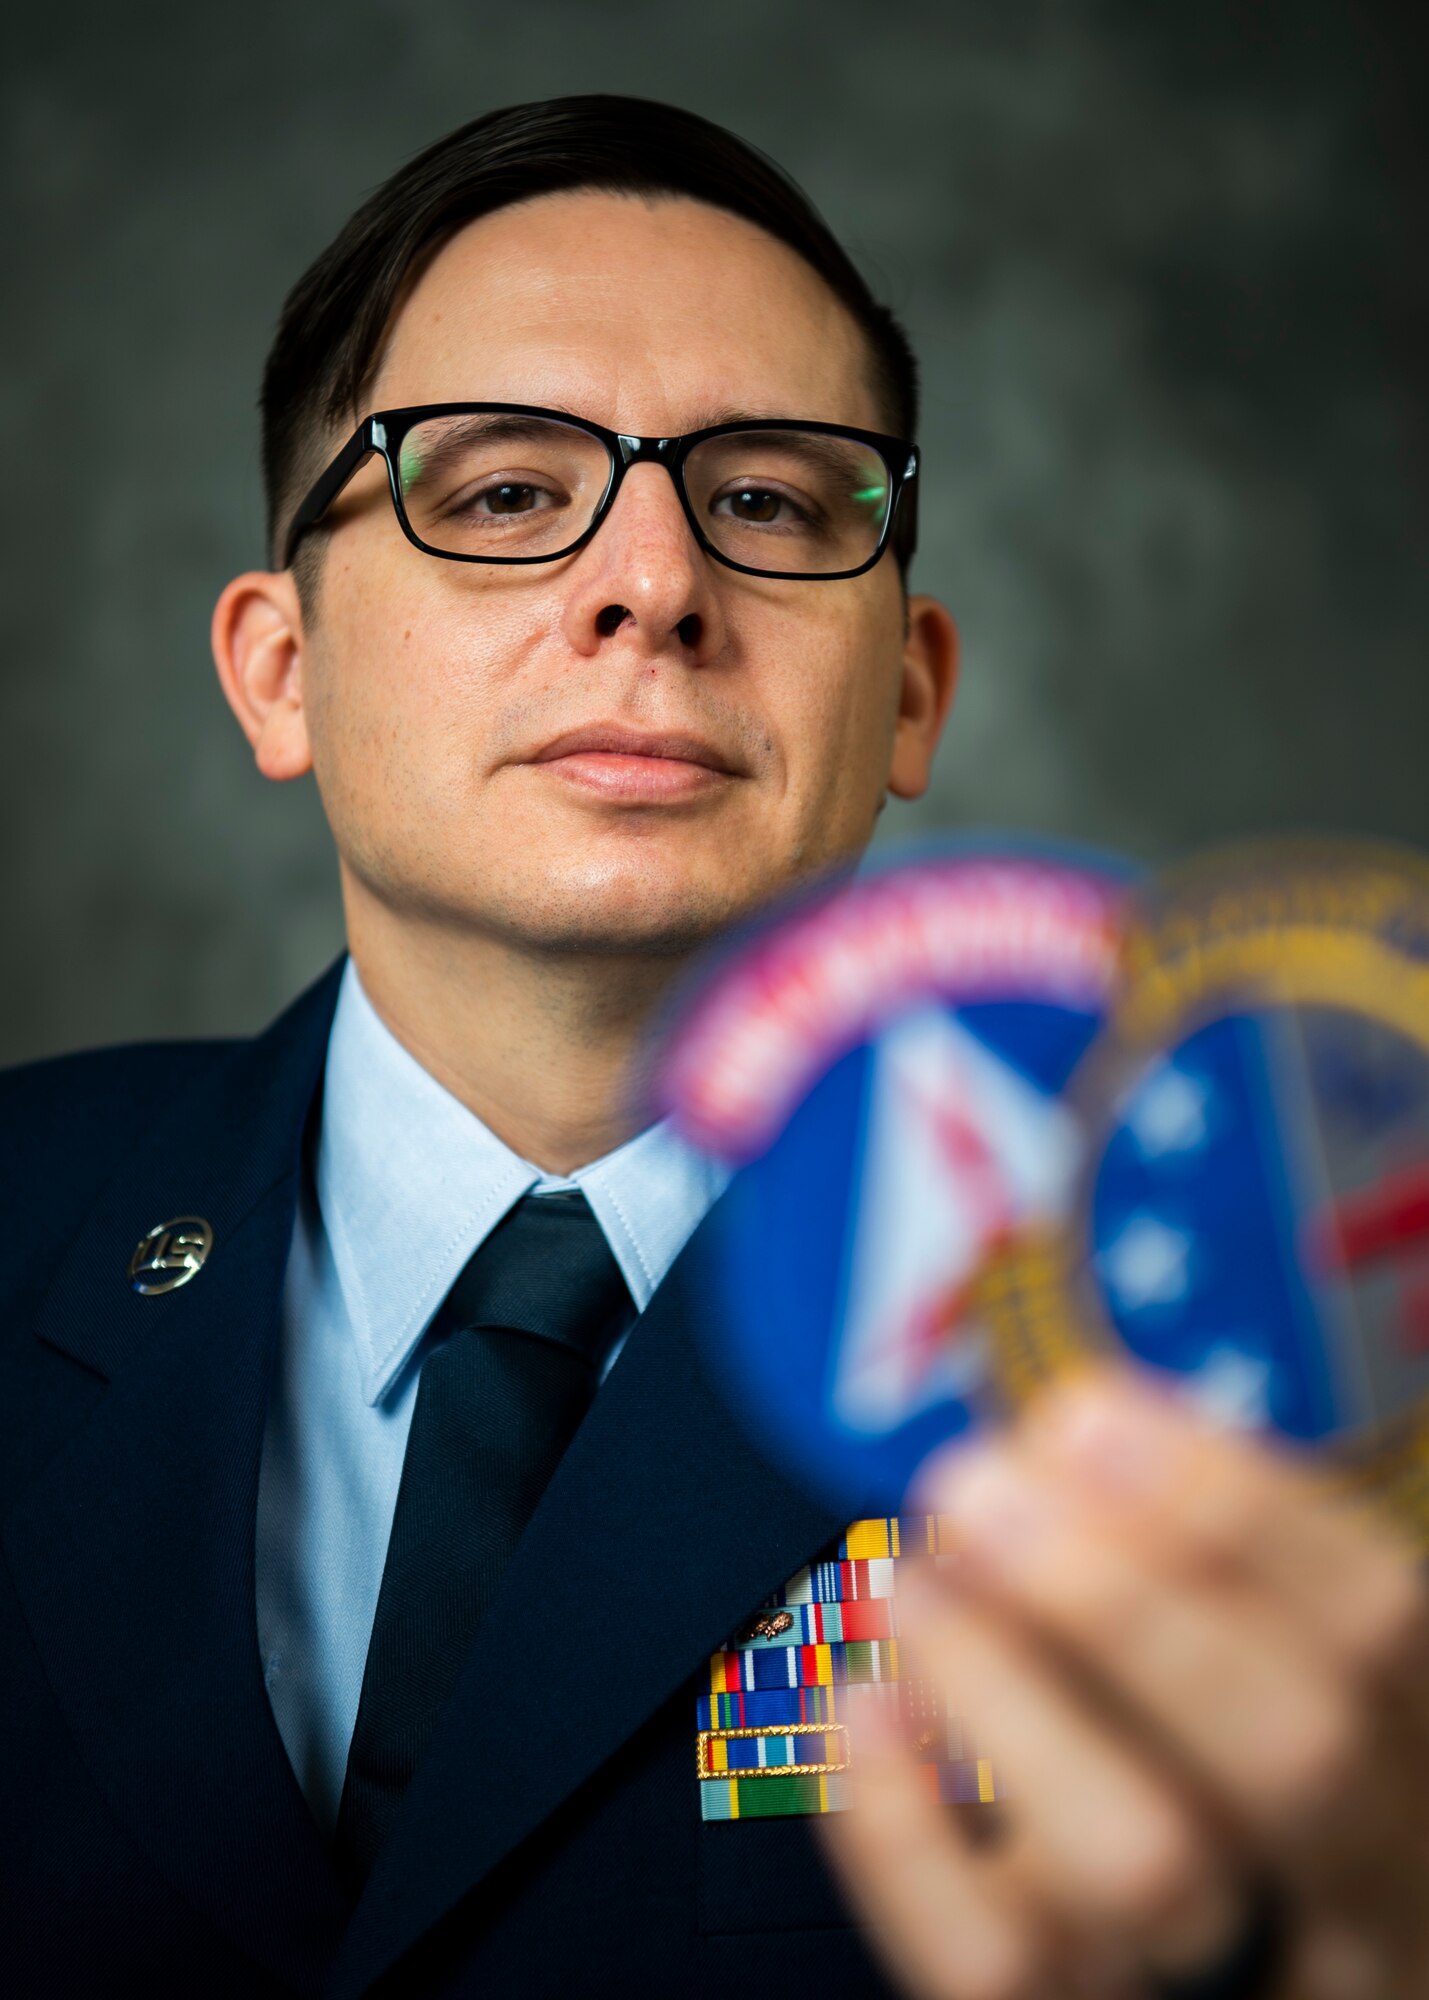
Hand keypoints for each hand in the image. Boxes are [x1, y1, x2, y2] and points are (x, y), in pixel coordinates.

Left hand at [817, 1368, 1428, 1998]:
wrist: (1143, 1919)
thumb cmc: (1195, 1729)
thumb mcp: (1240, 1641)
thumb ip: (1192, 1557)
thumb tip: (1070, 1430)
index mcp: (1415, 1740)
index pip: (1380, 1626)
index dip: (1236, 1512)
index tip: (1080, 1415)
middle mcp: (1371, 1875)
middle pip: (1292, 1756)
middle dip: (1120, 1600)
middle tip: (971, 1486)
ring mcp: (1241, 1980)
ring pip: (1147, 1870)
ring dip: (1008, 1695)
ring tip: (904, 1583)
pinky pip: (997, 1968)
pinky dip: (907, 1838)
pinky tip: (859, 1706)